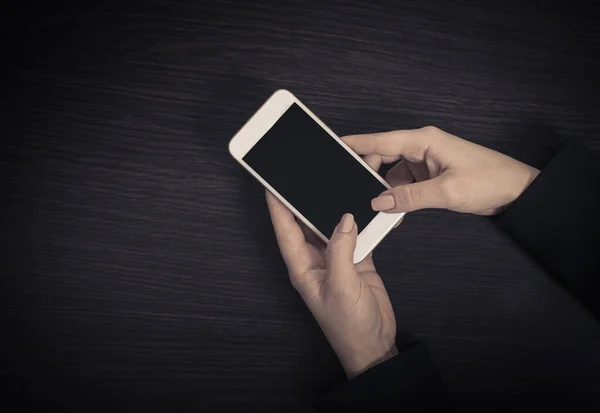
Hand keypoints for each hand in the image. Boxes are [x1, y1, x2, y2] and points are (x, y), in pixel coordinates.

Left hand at [265, 191, 397, 377]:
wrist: (374, 344)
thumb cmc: (349, 326)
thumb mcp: (341, 287)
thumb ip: (341, 251)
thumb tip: (344, 220)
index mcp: (302, 266)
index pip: (285, 229)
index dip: (277, 205)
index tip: (272, 182)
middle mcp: (316, 259)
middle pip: (307, 222)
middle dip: (309, 198)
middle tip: (311, 172)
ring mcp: (336, 258)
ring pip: (332, 224)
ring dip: (338, 205)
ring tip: (343, 180)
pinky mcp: (357, 259)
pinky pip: (356, 233)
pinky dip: (361, 220)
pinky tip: (365, 203)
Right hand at [343, 126, 539, 214]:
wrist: (516, 190)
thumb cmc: (490, 180)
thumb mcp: (447, 192)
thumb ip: (410, 197)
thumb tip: (379, 201)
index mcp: (425, 141)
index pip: (382, 140)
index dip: (357, 143)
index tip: (336, 145)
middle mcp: (423, 147)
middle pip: (384, 155)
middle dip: (370, 173)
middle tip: (359, 191)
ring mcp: (426, 160)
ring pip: (393, 172)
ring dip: (387, 188)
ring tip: (380, 205)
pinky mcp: (431, 173)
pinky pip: (406, 181)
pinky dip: (399, 194)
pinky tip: (396, 208)